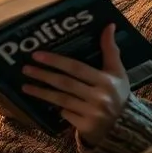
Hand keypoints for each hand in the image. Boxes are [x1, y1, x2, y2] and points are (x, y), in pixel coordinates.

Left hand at [21, 24, 129, 144]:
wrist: (126, 125)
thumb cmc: (118, 94)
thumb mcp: (117, 71)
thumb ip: (110, 49)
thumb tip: (109, 25)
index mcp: (106, 80)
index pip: (76, 68)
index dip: (56, 61)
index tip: (37, 55)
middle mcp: (99, 97)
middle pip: (65, 83)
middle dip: (43, 75)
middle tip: (26, 69)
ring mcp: (92, 113)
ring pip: (61, 100)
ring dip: (41, 92)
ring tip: (25, 86)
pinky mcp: (86, 127)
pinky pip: (66, 115)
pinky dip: (58, 109)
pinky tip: (48, 103)